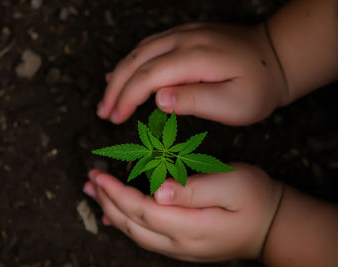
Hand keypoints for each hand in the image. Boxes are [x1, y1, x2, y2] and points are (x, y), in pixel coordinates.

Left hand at [83, 164, 282, 261]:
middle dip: (106, 201)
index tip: (100, 175)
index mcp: (190, 226)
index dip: (117, 193)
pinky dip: (125, 225)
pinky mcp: (181, 247)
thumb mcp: (232, 185)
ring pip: (135, 233)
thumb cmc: (254, 199)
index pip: (142, 211)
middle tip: (90, 179)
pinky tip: (112, 216)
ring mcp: (179, 249)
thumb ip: (195, 189)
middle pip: (132, 224)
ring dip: (110, 212)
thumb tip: (159, 192)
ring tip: (93, 193)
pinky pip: (145, 239)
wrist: (272, 227)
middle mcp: (180, 243)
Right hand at [97, 23, 287, 125]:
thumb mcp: (234, 104)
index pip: (148, 76)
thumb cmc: (258, 87)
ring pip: (139, 51)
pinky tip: (121, 75)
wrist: (277, 57)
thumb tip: (158, 99)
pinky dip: (131, 62)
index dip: (126, 98)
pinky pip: (149, 45)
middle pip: (136, 60)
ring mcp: (184, 33)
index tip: (116, 119)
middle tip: (104, 113)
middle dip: (115, 88)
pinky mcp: (185, 34)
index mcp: (196, 57)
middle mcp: (185, 39)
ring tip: (107, 100)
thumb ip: (195, 100)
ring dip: (118, 75)